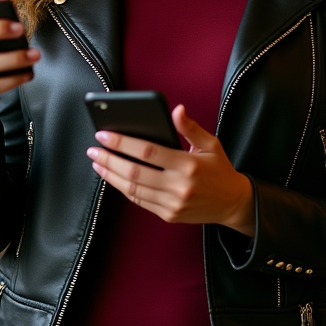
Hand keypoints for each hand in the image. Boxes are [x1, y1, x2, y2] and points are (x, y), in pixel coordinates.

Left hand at [86, 104, 254, 235]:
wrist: (232, 204)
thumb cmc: (219, 170)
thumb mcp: (211, 144)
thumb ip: (190, 128)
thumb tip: (175, 109)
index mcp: (188, 165)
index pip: (148, 152)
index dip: (123, 142)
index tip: (104, 134)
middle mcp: (179, 186)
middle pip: (134, 172)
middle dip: (109, 159)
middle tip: (93, 149)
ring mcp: (172, 204)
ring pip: (132, 189)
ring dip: (110, 175)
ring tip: (97, 162)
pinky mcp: (168, 215)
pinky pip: (140, 201)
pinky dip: (123, 188)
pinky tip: (113, 177)